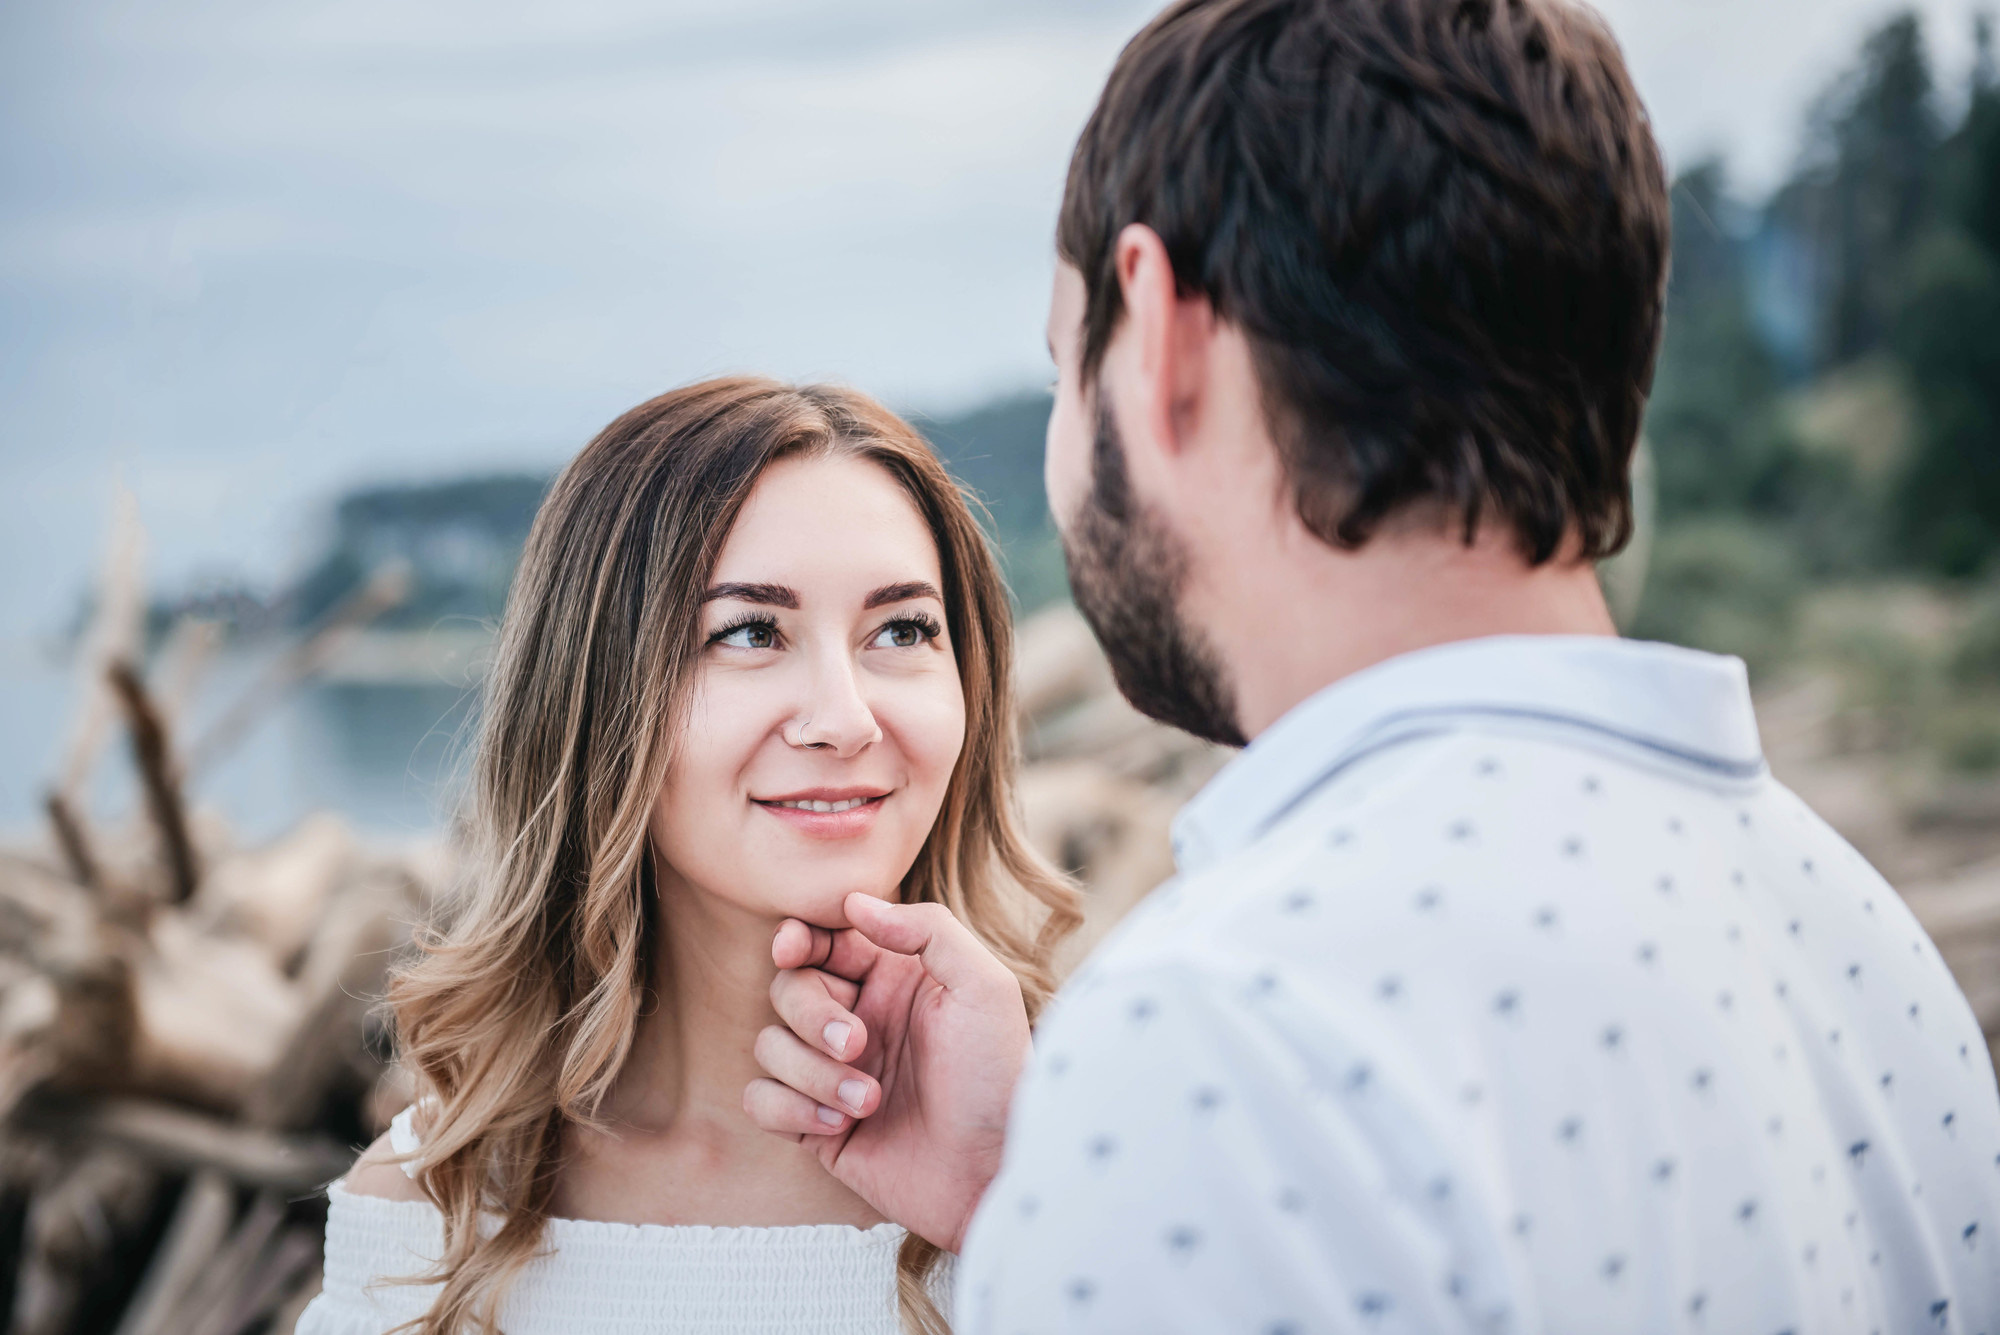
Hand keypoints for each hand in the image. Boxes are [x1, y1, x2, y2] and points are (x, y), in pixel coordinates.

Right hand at [742, 891, 1029, 1252]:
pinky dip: (789, 1108)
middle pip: (787, 989)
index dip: (797, 939)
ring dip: (811, 1072)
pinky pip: (761, 1100)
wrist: (993, 1172)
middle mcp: (858, 1018)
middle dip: (811, 1015)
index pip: (823, 940)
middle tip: (857, 1044)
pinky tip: (838, 1127)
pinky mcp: (816, 1125)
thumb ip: (928, 929)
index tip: (792, 949)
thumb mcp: (984, 987)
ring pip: (770, 1045)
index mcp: (893, 977)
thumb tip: (855, 903)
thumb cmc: (997, 1077)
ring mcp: (833, 1073)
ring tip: (868, 1101)